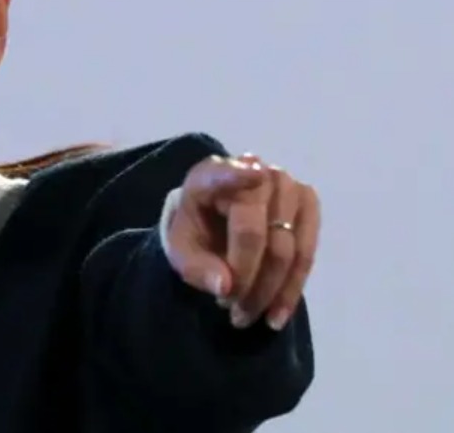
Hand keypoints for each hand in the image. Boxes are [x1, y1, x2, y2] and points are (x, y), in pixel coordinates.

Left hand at [165, 154, 320, 330]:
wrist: (213, 220)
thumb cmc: (194, 231)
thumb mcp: (180, 251)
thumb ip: (195, 267)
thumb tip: (225, 286)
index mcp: (210, 175)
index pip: (224, 175)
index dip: (238, 176)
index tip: (253, 176)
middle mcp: (254, 170)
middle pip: (259, 235)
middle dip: (247, 283)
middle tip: (231, 312)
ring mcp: (287, 185)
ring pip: (289, 249)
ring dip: (270, 292)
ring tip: (247, 317)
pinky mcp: (307, 202)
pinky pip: (307, 252)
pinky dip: (292, 288)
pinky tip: (278, 314)